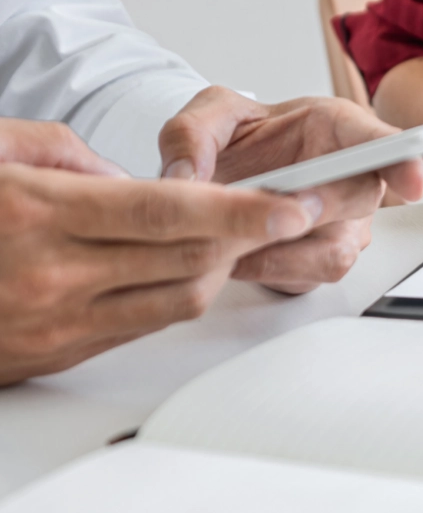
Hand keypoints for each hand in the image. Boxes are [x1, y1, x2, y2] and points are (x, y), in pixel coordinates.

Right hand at [0, 120, 317, 384]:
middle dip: (252, 237)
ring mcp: (52, 324)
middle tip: (292, 212)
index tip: (294, 202)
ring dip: (221, 269)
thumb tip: (135, 181)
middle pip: (189, 262)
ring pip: (176, 302)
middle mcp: (51, 277)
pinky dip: (174, 294)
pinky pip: (139, 325)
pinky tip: (189, 267)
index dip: (242, 210)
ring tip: (245, 236)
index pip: (170, 213)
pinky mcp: (51, 355)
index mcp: (38, 214)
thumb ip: (72, 157)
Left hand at [158, 87, 422, 293]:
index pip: (381, 142)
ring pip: (333, 252)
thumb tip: (186, 178)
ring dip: (281, 250)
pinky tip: (235, 254)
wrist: (226, 177)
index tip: (413, 181)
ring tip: (232, 237)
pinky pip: (306, 278)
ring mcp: (341, 225)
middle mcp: (349, 179)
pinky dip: (266, 270)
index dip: (403, 161)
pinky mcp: (320, 260)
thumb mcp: (207, 116)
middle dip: (320, 210)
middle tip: (278, 211)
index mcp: (336, 128)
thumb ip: (190, 133)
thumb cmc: (239, 141)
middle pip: (361, 200)